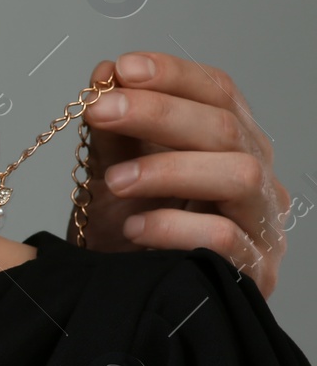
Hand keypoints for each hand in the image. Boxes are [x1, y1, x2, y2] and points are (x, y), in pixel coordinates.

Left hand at [74, 52, 290, 294]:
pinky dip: (175, 227)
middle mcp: (257, 178)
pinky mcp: (254, 272)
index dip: (174, 74)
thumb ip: (114, 129)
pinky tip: (135, 228)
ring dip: (169, 169)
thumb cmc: (131, 232)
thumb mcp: (115, 173)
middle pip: (226, 128)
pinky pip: (226, 239)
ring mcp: (262, 225)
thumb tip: (106, 71)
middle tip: (102, 110)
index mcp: (231, 145)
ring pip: (239, 175)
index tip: (123, 68)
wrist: (130, 296)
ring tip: (115, 181)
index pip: (220, 93)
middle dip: (159, 113)